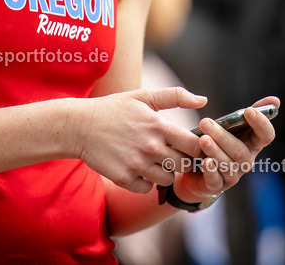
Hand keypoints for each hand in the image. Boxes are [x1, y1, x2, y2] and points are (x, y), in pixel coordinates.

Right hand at [70, 87, 205, 193]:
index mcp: (159, 125)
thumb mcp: (144, 96)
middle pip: (184, 165)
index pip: (195, 145)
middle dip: (181, 160)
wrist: (80, 126)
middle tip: (171, 152)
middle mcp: (151, 147)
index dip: (197, 147)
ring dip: (164, 171)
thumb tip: (203, 101)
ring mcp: (137, 165)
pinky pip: (147, 188)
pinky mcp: (124, 179)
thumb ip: (175, 96)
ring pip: (167, 179)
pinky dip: (145, 181)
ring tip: (153, 159)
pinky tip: (138, 168)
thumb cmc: (115, 109)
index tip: (189, 144)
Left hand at [172, 96, 279, 203]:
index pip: (266, 136)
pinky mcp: (216, 186)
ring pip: (227, 164)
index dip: (260, 124)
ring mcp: (233, 175)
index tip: (249, 110)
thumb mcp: (234, 125)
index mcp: (253, 143)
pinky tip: (205, 161)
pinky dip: (211, 170)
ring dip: (214, 151)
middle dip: (223, 136)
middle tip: (206, 122)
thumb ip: (252, 111)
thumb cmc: (219, 141)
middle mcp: (246, 161)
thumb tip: (276, 100)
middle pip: (240, 151)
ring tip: (202, 139)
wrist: (196, 166)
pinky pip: (215, 180)